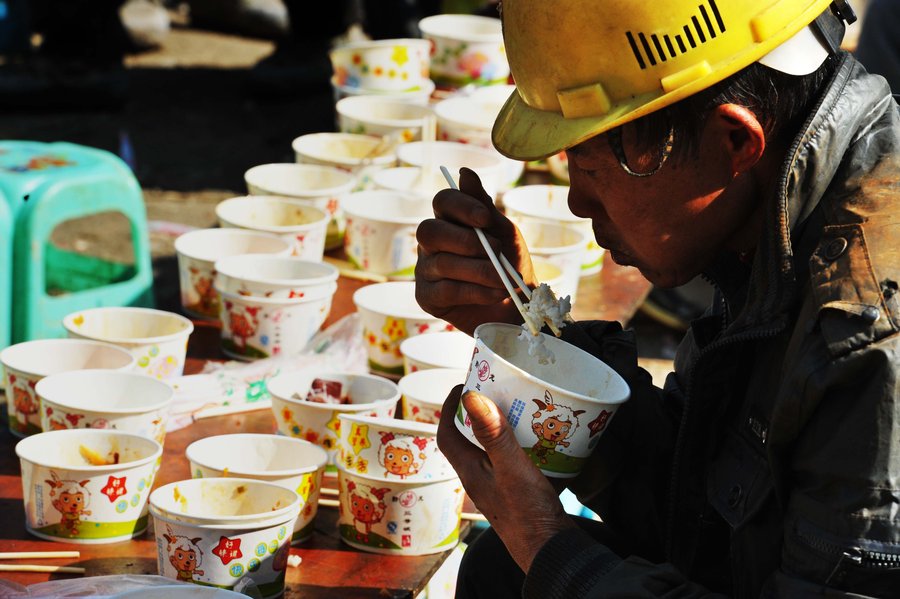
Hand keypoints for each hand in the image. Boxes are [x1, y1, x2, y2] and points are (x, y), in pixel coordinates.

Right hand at [416, 167, 535, 334]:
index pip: (442, 201)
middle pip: (430, 230)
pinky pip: (446, 290)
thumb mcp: (504, 233)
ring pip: (443, 263)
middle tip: (496, 251)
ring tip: (505, 280)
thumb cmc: (510, 264)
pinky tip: (495, 294)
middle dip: (465, 241)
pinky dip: (476, 291)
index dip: (461, 206)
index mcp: (449, 220)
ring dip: (481, 271)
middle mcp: (431, 243)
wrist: (519, 306)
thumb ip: (484, 207)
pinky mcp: (426, 297)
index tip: (486, 219)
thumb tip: (464, 172)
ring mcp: (425, 270)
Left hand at [438, 385, 575, 571]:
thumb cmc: (528, 512)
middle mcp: (478, 479)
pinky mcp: (514, 494)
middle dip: (475, 414)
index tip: (462, 386)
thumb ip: (492, 434)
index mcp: (469, 471)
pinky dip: (518, 446)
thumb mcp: (511, 466)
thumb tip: (470, 397)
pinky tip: (537, 441)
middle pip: (467, 440)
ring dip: (498, 429)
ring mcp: (496, 488)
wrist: (549, 550)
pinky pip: (508, 462)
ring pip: (489, 451)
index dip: (448, 408)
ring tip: (516, 410)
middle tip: (492, 392)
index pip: (446, 434)